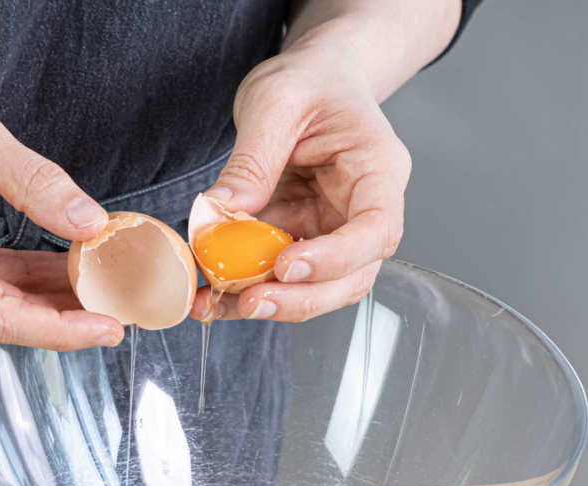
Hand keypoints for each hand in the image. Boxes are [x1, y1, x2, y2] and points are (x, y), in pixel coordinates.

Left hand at [190, 46, 411, 322]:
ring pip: (314, 287)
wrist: (312, 79)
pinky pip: (276, 275)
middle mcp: (362, 209)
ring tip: (214, 303)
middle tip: (248, 302)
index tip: (287, 265)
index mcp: (378, 170)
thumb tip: (221, 212)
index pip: (376, 229)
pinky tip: (209, 294)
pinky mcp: (299, 237)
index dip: (336, 258)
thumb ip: (252, 159)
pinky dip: (242, 289)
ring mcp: (332, 229)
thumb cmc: (310, 81)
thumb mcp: (275, 101)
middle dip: (299, 298)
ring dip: (267, 302)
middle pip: (351, 276)